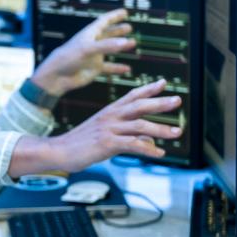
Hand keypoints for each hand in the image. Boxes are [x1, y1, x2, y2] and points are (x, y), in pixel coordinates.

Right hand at [8, 79, 181, 175]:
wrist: (59, 151)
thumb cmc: (80, 144)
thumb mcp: (105, 136)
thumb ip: (128, 136)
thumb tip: (149, 141)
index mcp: (110, 111)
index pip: (132, 95)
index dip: (148, 88)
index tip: (164, 82)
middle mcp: (111, 117)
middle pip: (139, 106)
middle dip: (160, 102)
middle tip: (177, 100)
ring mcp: (109, 129)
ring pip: (140, 126)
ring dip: (161, 129)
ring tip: (177, 132)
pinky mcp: (107, 144)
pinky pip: (133, 145)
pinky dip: (148, 149)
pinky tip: (160, 153)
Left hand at [29, 8, 134, 96]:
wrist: (57, 77)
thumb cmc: (68, 58)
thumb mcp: (88, 49)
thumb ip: (107, 46)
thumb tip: (125, 42)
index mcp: (89, 34)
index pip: (103, 21)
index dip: (114, 16)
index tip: (124, 12)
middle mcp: (92, 44)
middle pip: (107, 34)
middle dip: (118, 30)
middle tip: (129, 27)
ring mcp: (94, 56)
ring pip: (110, 49)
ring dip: (121, 47)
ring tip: (132, 43)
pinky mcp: (94, 69)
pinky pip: (109, 67)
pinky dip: (118, 68)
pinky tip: (127, 69)